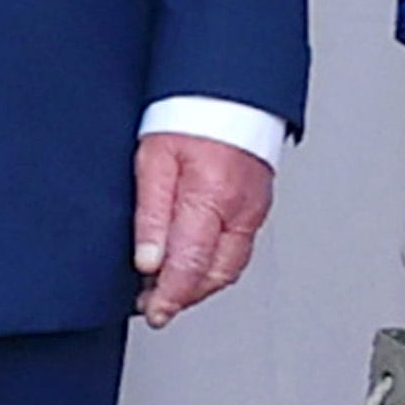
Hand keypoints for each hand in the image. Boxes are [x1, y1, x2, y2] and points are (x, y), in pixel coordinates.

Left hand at [131, 134, 273, 325]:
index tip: (153, 312)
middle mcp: (240, 210)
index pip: (191, 266)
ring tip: (167, 289)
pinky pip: (236, 250)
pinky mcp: (256, 208)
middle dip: (184, 297)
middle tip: (154, 305)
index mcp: (212, 198)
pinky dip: (213, 266)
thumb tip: (148, 262)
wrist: (226, 91)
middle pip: (214, 275)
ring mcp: (253, 211)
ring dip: (199, 285)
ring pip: (228, 267)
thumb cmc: (189, 118)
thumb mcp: (153, 161)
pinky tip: (191, 264)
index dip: (170, 296)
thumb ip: (151, 215)